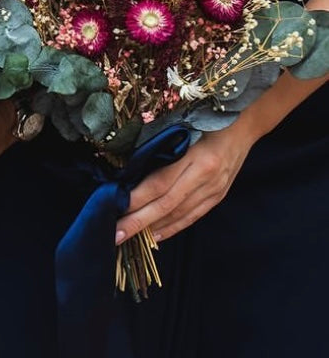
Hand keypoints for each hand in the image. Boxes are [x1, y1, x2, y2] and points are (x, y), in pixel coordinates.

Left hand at [116, 125, 254, 244]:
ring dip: (152, 228)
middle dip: (139, 221)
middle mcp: (206, 176)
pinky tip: (155, 236)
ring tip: (129, 237)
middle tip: (116, 234)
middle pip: (167, 204)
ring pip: (179, 215)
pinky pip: (192, 217)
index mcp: (196, 155)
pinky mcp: (218, 197)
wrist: (245, 125)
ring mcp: (214, 189)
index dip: (137, 199)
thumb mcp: (182, 126)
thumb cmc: (206, 120)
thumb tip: (127, 168)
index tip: (114, 208)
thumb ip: (160, 146)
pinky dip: (172, 228)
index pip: (160, 183)